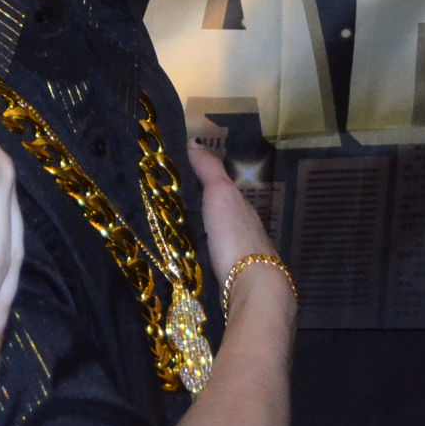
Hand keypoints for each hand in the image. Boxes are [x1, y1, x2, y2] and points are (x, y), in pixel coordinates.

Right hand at [187, 140, 289, 316]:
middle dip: (201, 212)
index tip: (179, 180)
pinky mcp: (232, 280)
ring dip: (202, 237)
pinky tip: (191, 259)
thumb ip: (209, 169)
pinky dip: (203, 256)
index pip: (223, 190)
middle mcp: (246, 230)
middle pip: (221, 217)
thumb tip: (195, 140)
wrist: (252, 285)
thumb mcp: (220, 193)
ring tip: (175, 234)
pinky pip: (214, 261)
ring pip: (218, 240)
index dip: (204, 183)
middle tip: (171, 207)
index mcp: (243, 208)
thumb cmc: (235, 234)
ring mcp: (241, 258)